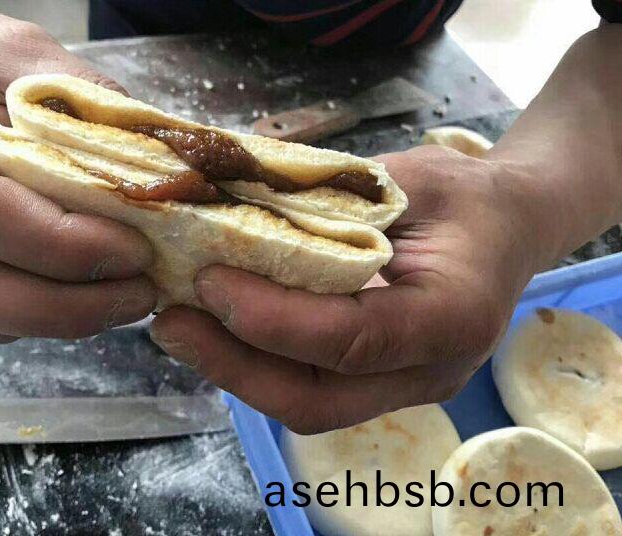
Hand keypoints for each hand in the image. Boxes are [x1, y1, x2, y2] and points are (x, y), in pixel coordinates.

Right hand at [0, 1, 156, 340]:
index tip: (135, 248)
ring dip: (65, 317)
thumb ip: (80, 100)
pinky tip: (97, 287)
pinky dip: (52, 312)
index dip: (62, 243)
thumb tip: (158, 166)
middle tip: (142, 292)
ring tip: (130, 293)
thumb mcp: (18, 51)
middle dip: (67, 306)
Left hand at [151, 145, 553, 433]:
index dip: (273, 318)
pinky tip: (219, 329)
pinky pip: (311, 387)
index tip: (209, 280)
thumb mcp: (407, 180)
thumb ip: (333, 205)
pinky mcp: (380, 384)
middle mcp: (431, 370)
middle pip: (318, 400)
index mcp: (453, 316)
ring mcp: (404, 386)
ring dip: (235, 370)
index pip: (353, 339)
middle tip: (171, 323)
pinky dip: (258, 363)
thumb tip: (232, 212)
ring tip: (181, 327)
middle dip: (235, 366)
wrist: (506, 227)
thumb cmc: (463, 195)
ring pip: (307, 405)